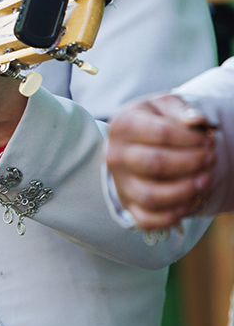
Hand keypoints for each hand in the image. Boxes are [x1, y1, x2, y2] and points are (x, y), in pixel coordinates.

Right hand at [106, 94, 216, 229]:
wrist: (136, 143)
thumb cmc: (155, 121)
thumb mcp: (166, 106)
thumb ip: (182, 109)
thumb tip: (196, 121)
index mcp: (122, 126)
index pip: (161, 133)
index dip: (191, 138)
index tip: (208, 139)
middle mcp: (114, 156)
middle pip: (155, 164)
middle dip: (191, 162)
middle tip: (210, 158)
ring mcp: (120, 183)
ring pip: (151, 195)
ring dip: (185, 190)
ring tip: (205, 180)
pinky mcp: (128, 205)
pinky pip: (146, 220)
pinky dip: (171, 216)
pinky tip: (189, 202)